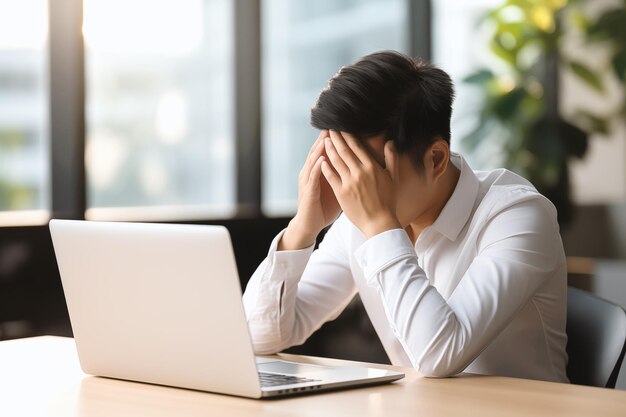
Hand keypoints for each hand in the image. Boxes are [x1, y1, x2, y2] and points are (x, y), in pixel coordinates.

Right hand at [279, 130, 340, 249]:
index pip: (327, 151)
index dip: (335, 139)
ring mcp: (308, 181)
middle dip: (326, 138)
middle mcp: (312, 172)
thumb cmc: (324, 205)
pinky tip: (321, 160)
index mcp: (320, 170)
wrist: (310, 223)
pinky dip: (316, 168)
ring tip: (327, 137)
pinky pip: (312, 178)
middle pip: (319, 151)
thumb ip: (345, 174)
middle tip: (334, 124)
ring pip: (313, 161)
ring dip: (320, 149)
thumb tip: (359, 164)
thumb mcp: (337, 187)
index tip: (344, 127)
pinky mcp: (308, 192)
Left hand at [321, 130, 400, 238]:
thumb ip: (391, 158)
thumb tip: (390, 142)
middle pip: (344, 150)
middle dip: (335, 138)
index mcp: (372, 167)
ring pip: (336, 161)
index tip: (341, 127)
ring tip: (324, 140)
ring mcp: (349, 182)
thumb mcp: (393, 178)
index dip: (347, 135)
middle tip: (329, 129)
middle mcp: (360, 172)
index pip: (356, 146)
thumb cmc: (388, 201)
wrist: (379, 222)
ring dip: (329, 149)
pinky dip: (325, 167)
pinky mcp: (341, 193)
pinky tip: (320, 160)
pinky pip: (331, 177)